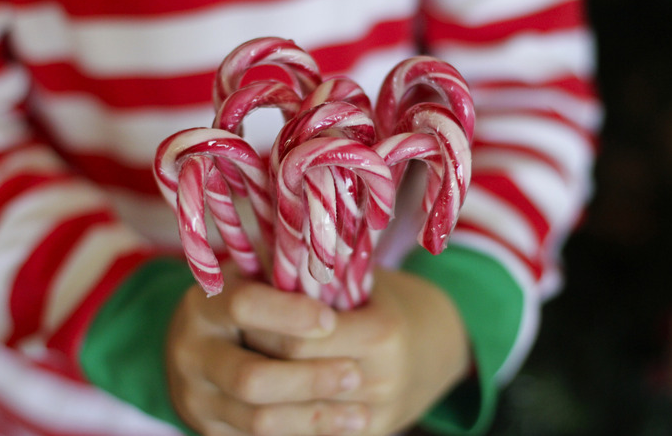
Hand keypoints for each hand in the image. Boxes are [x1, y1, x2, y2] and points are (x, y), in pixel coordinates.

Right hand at [167, 267, 369, 435]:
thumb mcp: (262, 278)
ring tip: (363, 412)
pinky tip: (341, 426)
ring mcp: (195, 398)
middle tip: (355, 374)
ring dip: (314, 418)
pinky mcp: (209, 432)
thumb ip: (287, 273)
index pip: (243, 306)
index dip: (289, 314)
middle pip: (251, 378)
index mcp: (202, 304)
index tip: (329, 320)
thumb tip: (325, 256)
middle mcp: (189, 353)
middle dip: (309, 379)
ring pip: (260, 420)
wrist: (203, 349)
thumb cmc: (255, 304)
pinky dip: (305, 434)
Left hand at [244, 268, 470, 435]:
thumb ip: (317, 272)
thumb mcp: (360, 278)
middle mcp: (382, 379)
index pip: (297, 340)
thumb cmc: (387, 301)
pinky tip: (258, 400)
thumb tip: (257, 254)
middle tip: (233, 340)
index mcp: (382, 333)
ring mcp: (377, 415)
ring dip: (260, 391)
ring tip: (235, 365)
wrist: (438, 346)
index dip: (262, 326)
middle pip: (292, 376)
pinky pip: (311, 434)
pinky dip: (281, 418)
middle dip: (255, 357)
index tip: (241, 312)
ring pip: (296, 413)